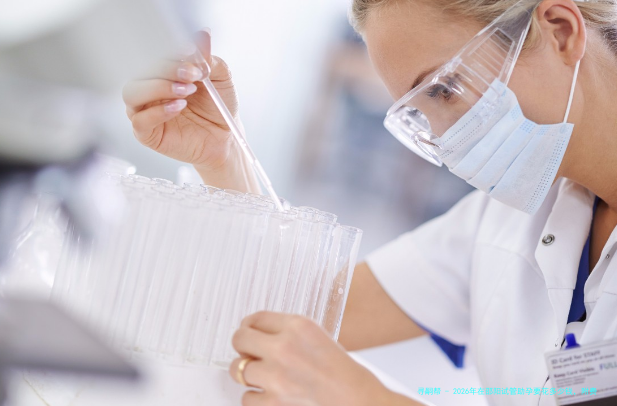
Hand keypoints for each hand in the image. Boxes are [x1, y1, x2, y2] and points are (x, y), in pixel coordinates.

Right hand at [122, 30, 238, 171]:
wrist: (225, 137)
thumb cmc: (218, 106)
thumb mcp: (219, 78)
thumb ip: (208, 57)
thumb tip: (203, 33)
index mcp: (161, 71)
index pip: (151, 53)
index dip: (168, 50)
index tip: (190, 51)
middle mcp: (148, 88)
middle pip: (140, 71)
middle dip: (167, 68)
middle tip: (193, 74)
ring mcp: (144, 110)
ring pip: (132, 92)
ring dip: (159, 87)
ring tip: (186, 91)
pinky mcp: (147, 133)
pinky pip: (139, 121)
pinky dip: (158, 112)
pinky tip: (178, 107)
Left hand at [229, 312, 395, 405]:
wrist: (356, 399)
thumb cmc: (341, 371)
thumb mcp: (317, 336)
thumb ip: (287, 331)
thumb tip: (255, 333)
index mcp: (298, 326)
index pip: (256, 317)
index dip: (249, 326)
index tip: (249, 332)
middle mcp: (284, 347)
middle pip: (239, 339)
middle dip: (242, 346)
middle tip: (249, 353)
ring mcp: (276, 376)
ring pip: (237, 369)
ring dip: (249, 374)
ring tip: (264, 376)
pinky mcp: (274, 402)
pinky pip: (246, 398)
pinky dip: (255, 398)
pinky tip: (269, 394)